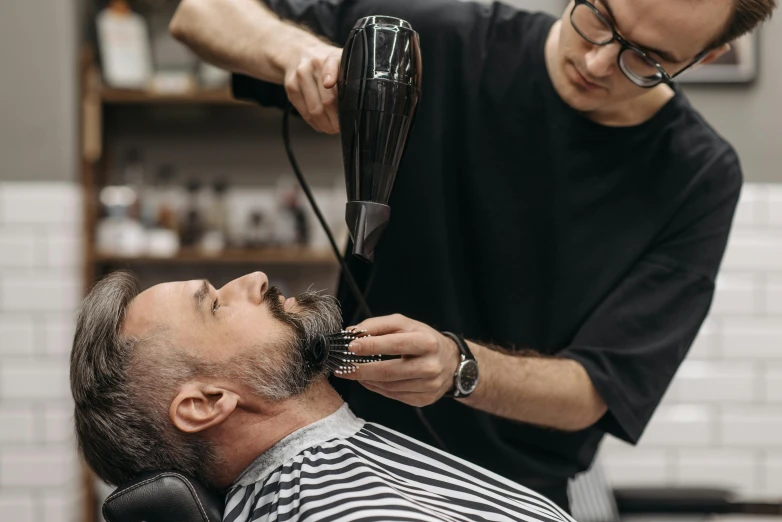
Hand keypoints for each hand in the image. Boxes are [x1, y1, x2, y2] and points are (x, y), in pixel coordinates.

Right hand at [283, 42, 341, 133]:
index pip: (331, 66)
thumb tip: (360, 106)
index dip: (330, 75)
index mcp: (332, 57)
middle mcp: (315, 63)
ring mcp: (301, 75)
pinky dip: (314, 123)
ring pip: (314, 109)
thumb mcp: (341, 64)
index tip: (329, 84)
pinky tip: (321, 124)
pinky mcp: (291, 86)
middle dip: (336, 119)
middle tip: (342, 127)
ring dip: (325, 124)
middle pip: (326, 99)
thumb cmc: (326, 64)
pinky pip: (303, 111)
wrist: (300, 54)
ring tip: (332, 129)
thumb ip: (350, 80)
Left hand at [336, 314, 461, 406]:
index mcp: (427, 342)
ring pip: (388, 386)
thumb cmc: (423, 339)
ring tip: (352, 371)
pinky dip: (376, 387)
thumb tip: (351, 333)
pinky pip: (393, 395)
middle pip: (389, 371)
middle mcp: (430, 365)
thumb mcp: (405, 324)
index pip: (395, 344)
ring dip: (366, 379)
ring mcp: (428, 385)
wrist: (452, 362)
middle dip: (361, 369)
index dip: (371, 346)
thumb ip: (377, 325)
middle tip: (342, 366)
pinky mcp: (423, 399)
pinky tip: (367, 380)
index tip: (350, 346)